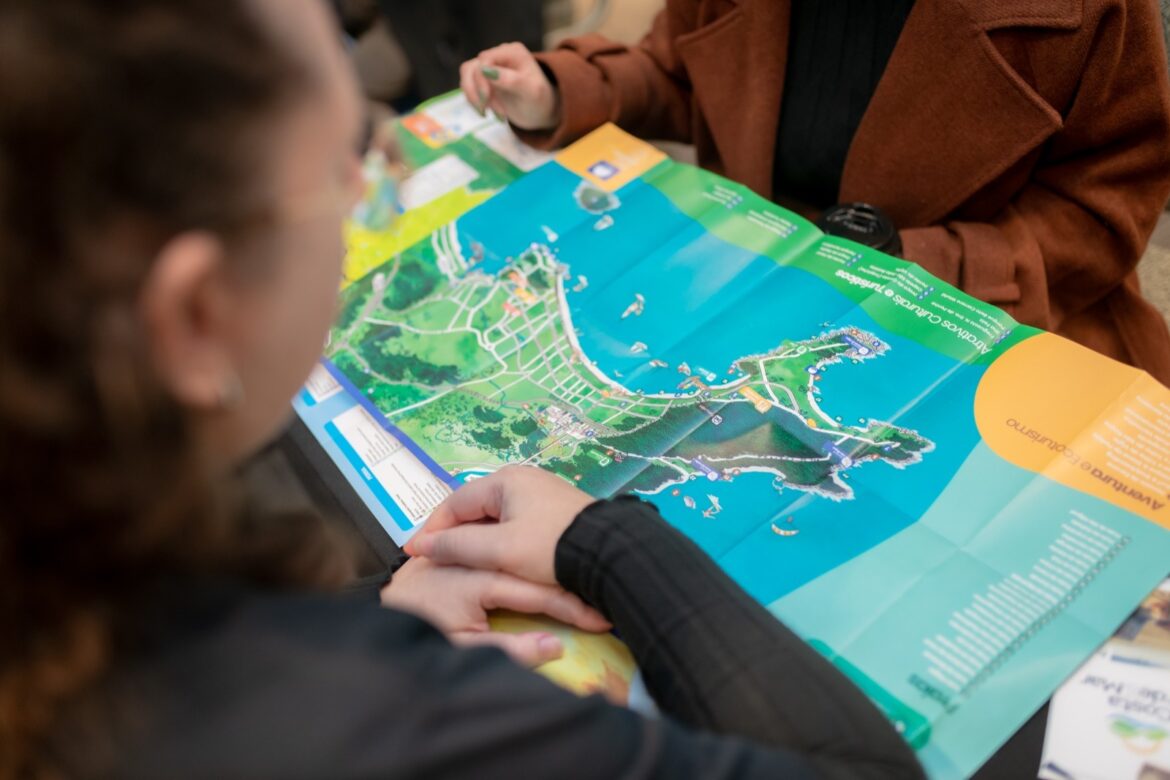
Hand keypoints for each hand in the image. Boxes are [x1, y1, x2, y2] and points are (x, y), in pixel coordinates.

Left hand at [381, 555, 607, 665]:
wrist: (376, 629)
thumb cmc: (422, 638)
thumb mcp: (463, 652)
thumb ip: (509, 650)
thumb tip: (555, 646)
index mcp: (475, 580)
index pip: (534, 591)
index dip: (569, 606)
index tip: (600, 618)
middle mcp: (473, 559)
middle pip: (530, 567)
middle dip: (567, 583)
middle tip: (601, 597)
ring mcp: (465, 554)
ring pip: (514, 553)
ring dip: (547, 566)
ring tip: (581, 577)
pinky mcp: (457, 556)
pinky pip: (497, 552)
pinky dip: (523, 561)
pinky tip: (543, 567)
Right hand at [405, 465, 593, 585]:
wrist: (611, 555)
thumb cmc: (551, 550)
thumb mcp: (500, 551)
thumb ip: (458, 545)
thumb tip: (423, 545)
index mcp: (507, 481)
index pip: (455, 501)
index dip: (433, 529)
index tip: (417, 553)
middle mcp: (523, 480)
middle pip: (475, 507)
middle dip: (455, 534)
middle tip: (438, 561)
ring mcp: (542, 495)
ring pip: (496, 518)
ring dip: (478, 540)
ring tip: (464, 566)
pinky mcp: (556, 513)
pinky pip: (516, 524)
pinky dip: (501, 542)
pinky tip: (498, 564)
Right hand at [458, 43, 560, 129]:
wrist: (539, 112)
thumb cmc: (539, 100)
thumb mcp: (531, 91)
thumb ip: (511, 80)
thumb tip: (486, 70)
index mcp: (512, 52)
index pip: (485, 59)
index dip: (481, 80)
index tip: (486, 101)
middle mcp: (498, 55)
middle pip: (471, 67)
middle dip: (478, 92)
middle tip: (489, 111)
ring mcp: (489, 67)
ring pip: (466, 76)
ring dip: (474, 97)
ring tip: (489, 113)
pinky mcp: (483, 79)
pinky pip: (468, 86)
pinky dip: (474, 100)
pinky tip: (488, 110)